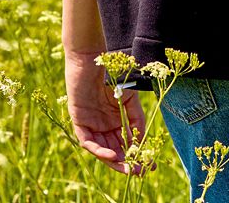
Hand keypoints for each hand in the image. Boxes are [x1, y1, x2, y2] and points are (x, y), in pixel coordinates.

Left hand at [63, 48, 146, 173]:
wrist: (94, 56)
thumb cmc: (114, 72)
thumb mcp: (130, 97)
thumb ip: (136, 118)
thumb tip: (143, 141)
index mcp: (116, 119)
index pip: (126, 143)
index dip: (137, 155)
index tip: (150, 165)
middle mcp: (103, 125)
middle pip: (114, 150)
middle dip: (126, 163)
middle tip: (139, 172)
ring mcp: (91, 124)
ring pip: (101, 149)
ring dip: (114, 160)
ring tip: (127, 167)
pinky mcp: (79, 120)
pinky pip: (87, 141)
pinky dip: (99, 150)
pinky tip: (111, 155)